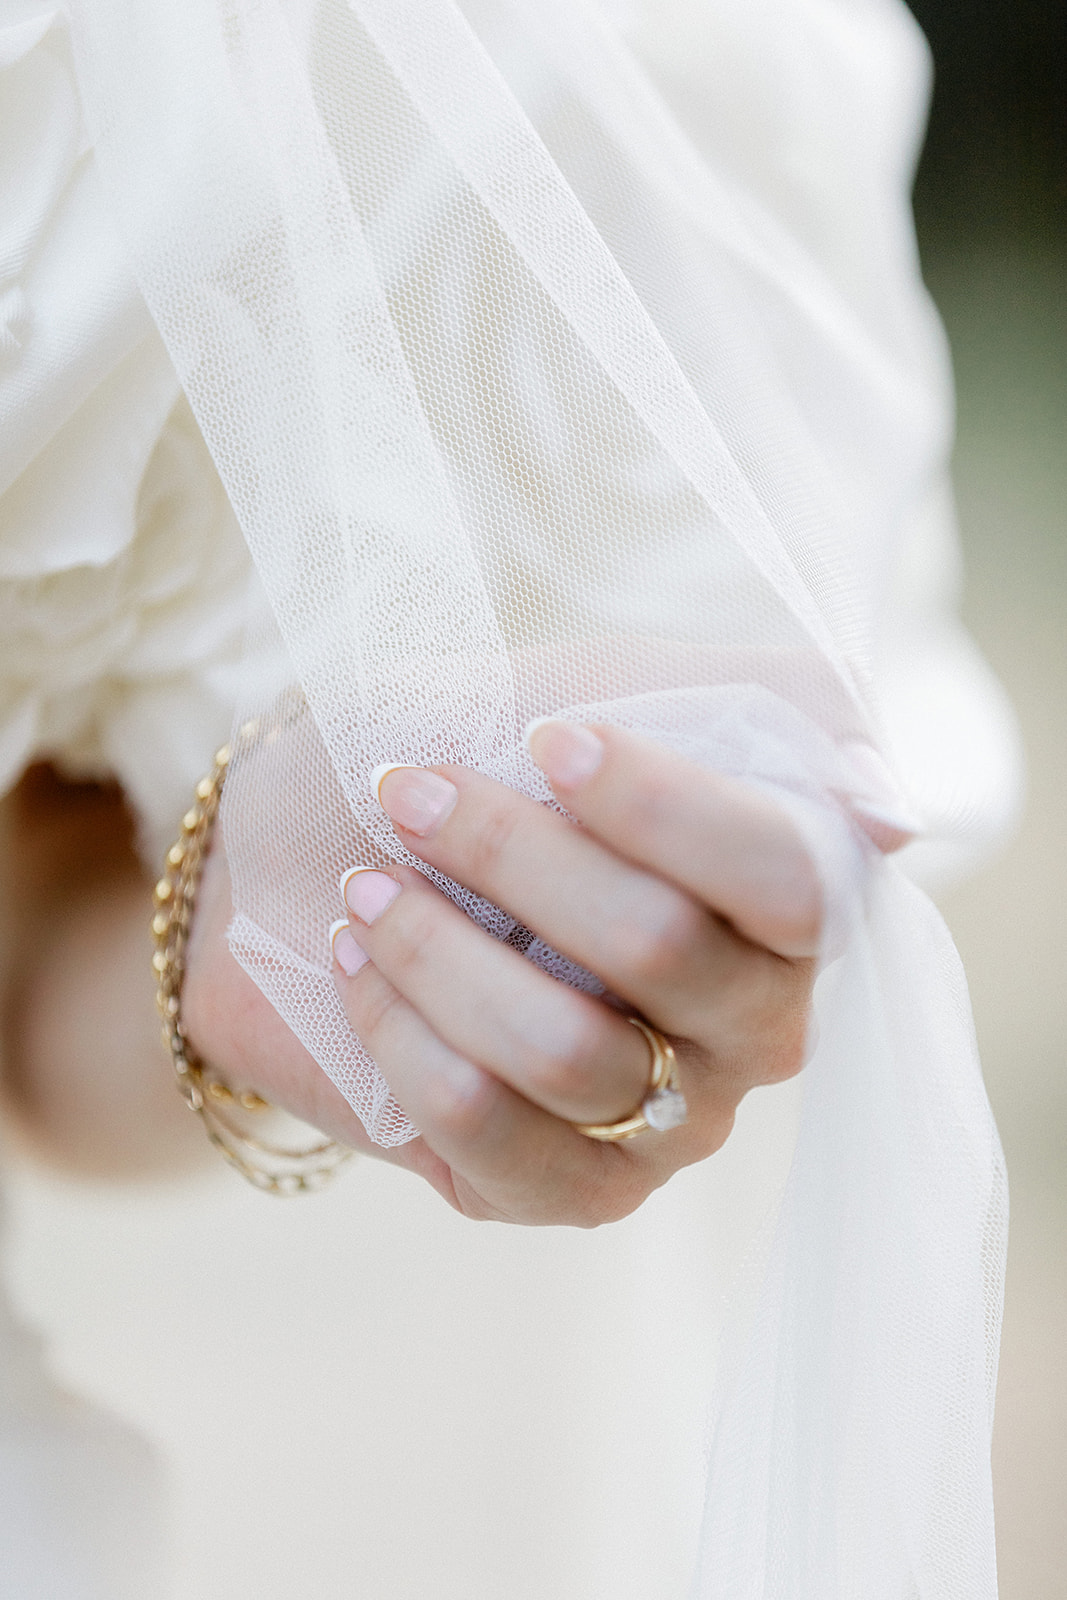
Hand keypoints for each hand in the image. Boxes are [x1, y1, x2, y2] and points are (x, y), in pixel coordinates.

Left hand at [328, 722, 823, 1225]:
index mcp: (785, 903)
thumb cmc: (482, 759)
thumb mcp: (612, 685)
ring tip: (367, 883)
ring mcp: (665, 1121)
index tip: (548, 739)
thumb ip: (766, 713)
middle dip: (511, 853)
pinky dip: (400, 1030)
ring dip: (433, 945)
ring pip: (561, 1048)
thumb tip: (889, 814)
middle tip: (408, 792)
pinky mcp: (568, 1190)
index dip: (665, 807)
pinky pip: (488, 1130)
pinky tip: (360, 962)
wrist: (317, 857)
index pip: (791, 875)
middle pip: (659, 947)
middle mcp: (750, 1025)